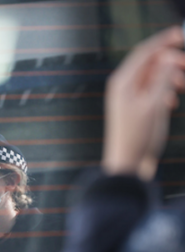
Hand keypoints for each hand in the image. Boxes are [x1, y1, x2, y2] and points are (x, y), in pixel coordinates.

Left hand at [102, 27, 184, 179]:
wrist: (127, 164)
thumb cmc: (137, 137)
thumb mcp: (153, 106)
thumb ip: (161, 79)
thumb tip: (168, 59)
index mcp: (123, 83)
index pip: (145, 52)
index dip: (163, 41)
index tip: (181, 35)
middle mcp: (123, 87)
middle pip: (150, 64)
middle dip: (170, 62)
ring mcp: (129, 98)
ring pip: (153, 78)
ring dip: (170, 78)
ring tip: (182, 87)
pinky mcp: (136, 109)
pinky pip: (153, 92)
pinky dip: (165, 92)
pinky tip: (172, 103)